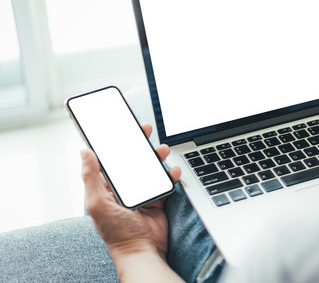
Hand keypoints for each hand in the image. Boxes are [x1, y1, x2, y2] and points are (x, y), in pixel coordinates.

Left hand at [81, 123, 180, 260]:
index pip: (111, 160)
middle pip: (133, 159)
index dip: (116, 143)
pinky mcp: (158, 199)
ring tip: (162, 150)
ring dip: (157, 156)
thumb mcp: (97, 203)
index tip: (122, 129)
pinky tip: (173, 171)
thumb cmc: (116, 232)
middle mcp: (125, 188)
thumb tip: (84, 152)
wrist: (142, 250)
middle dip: (139, 144)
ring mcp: (142, 193)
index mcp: (107, 187)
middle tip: (145, 130)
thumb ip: (91, 177)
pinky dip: (171, 174)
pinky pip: (165, 181)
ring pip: (151, 167)